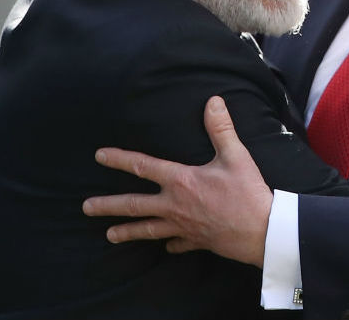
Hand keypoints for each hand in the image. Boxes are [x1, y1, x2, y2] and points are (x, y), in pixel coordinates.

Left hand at [82, 96, 272, 266]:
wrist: (261, 232)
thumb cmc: (247, 193)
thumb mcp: (235, 156)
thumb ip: (221, 128)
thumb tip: (213, 101)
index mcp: (181, 181)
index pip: (143, 166)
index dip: (120, 159)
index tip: (99, 156)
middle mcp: (175, 205)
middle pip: (134, 205)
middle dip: (108, 206)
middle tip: (86, 208)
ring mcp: (184, 226)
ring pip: (148, 230)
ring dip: (127, 231)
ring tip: (109, 236)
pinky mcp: (197, 241)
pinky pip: (178, 243)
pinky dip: (169, 244)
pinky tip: (165, 247)